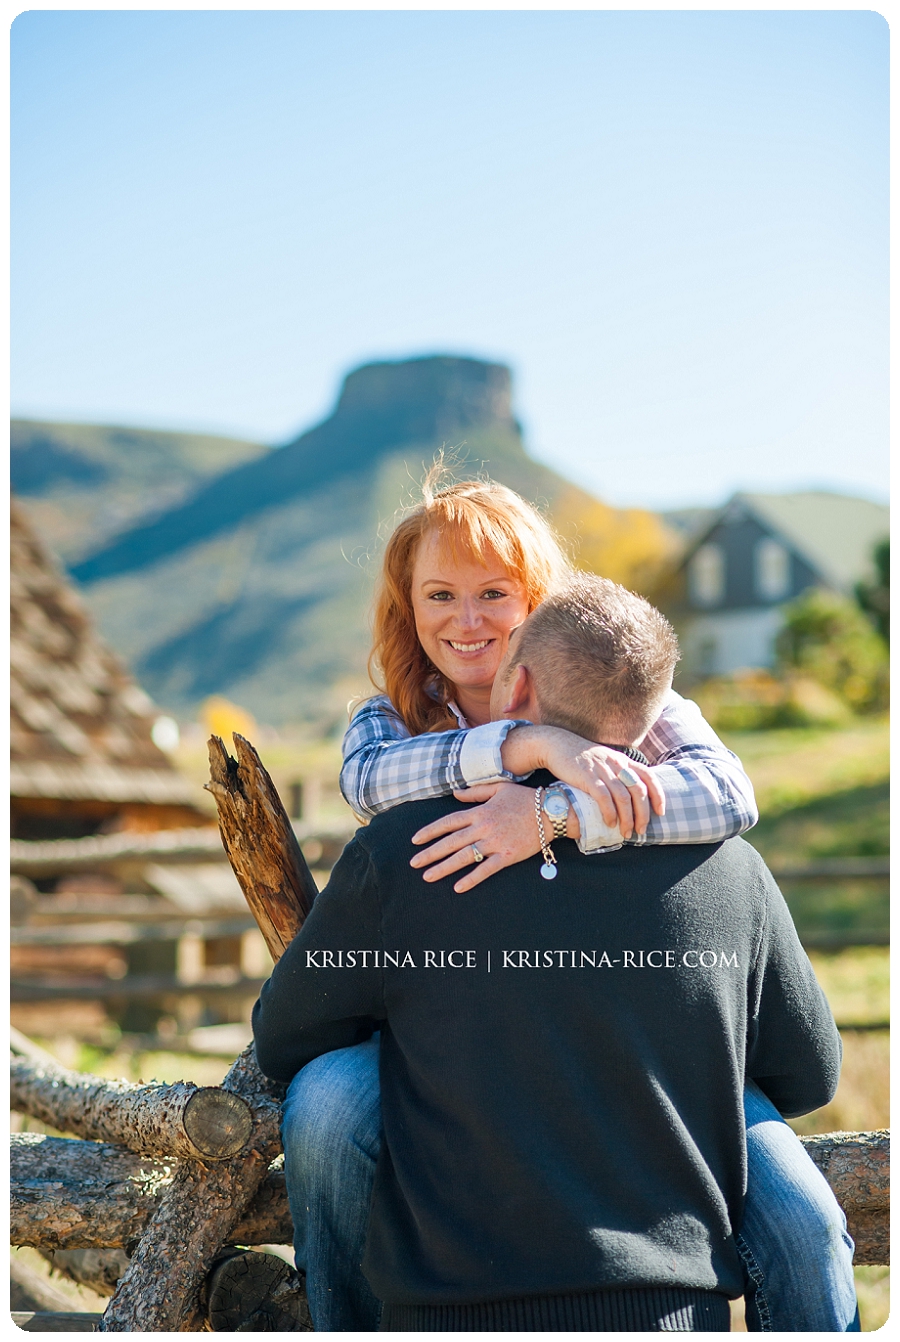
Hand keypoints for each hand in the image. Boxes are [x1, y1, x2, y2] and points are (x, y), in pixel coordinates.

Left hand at [410, 782, 541, 891]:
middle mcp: (484, 827)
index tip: (415, 840)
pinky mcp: (508, 855)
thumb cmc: (526, 799)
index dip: (430, 831)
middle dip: (430, 853)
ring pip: (464, 856)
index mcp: (480, 811)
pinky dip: (472, 878)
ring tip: (428, 876)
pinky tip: (458, 887)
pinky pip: (486, 869)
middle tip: (413, 863)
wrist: (551, 812)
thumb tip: (455, 793)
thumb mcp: (499, 788)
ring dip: (444, 867)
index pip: (449, 822)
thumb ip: (475, 792)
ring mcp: (495, 842)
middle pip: (451, 842)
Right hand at [537, 734, 663, 839]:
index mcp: (623, 760)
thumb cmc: (581, 757)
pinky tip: (609, 823)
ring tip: (625, 832)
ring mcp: (602, 770)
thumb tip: (631, 793)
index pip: (649, 776)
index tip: (660, 812)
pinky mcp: (587, 777)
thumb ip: (618, 772)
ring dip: (627, 818)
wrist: (557, 744)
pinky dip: (609, 812)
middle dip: (643, 814)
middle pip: (639, 791)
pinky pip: (604, 797)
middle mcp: (616, 764)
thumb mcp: (605, 759)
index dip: (658, 795)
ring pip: (623, 797)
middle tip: (641, 830)